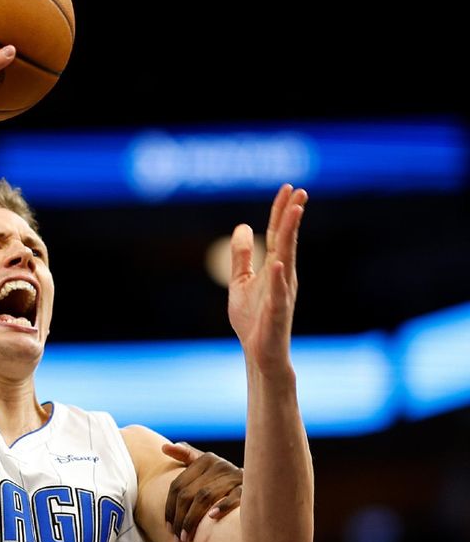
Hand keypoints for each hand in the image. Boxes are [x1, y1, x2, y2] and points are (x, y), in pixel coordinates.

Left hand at [162, 442, 242, 541]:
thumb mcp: (205, 465)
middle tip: (176, 538)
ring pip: (205, 496)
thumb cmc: (223, 477)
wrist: (259, 481)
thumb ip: (185, 456)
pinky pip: (234, 496)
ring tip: (186, 537)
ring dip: (193, 519)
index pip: (178, 484)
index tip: (167, 527)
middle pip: (190, 493)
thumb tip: (164, 448)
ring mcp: (234, 476)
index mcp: (206, 459)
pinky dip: (222, 506)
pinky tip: (211, 518)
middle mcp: (219, 465)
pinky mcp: (248, 488)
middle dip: (180, 518)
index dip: (170, 507)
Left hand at [228, 184, 307, 372]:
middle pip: (287, 241)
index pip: (279, 234)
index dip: (282, 211)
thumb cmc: (253, 319)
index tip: (288, 188)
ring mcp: (282, 293)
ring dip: (291, 236)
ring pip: (288, 259)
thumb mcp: (241, 282)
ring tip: (295, 213)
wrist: (259, 353)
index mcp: (275, 268)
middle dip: (292, 216)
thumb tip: (244, 227)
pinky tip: (277, 263)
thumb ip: (242, 256)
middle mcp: (284, 276)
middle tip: (300, 191)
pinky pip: (278, 293)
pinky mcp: (277, 313)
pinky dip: (277, 278)